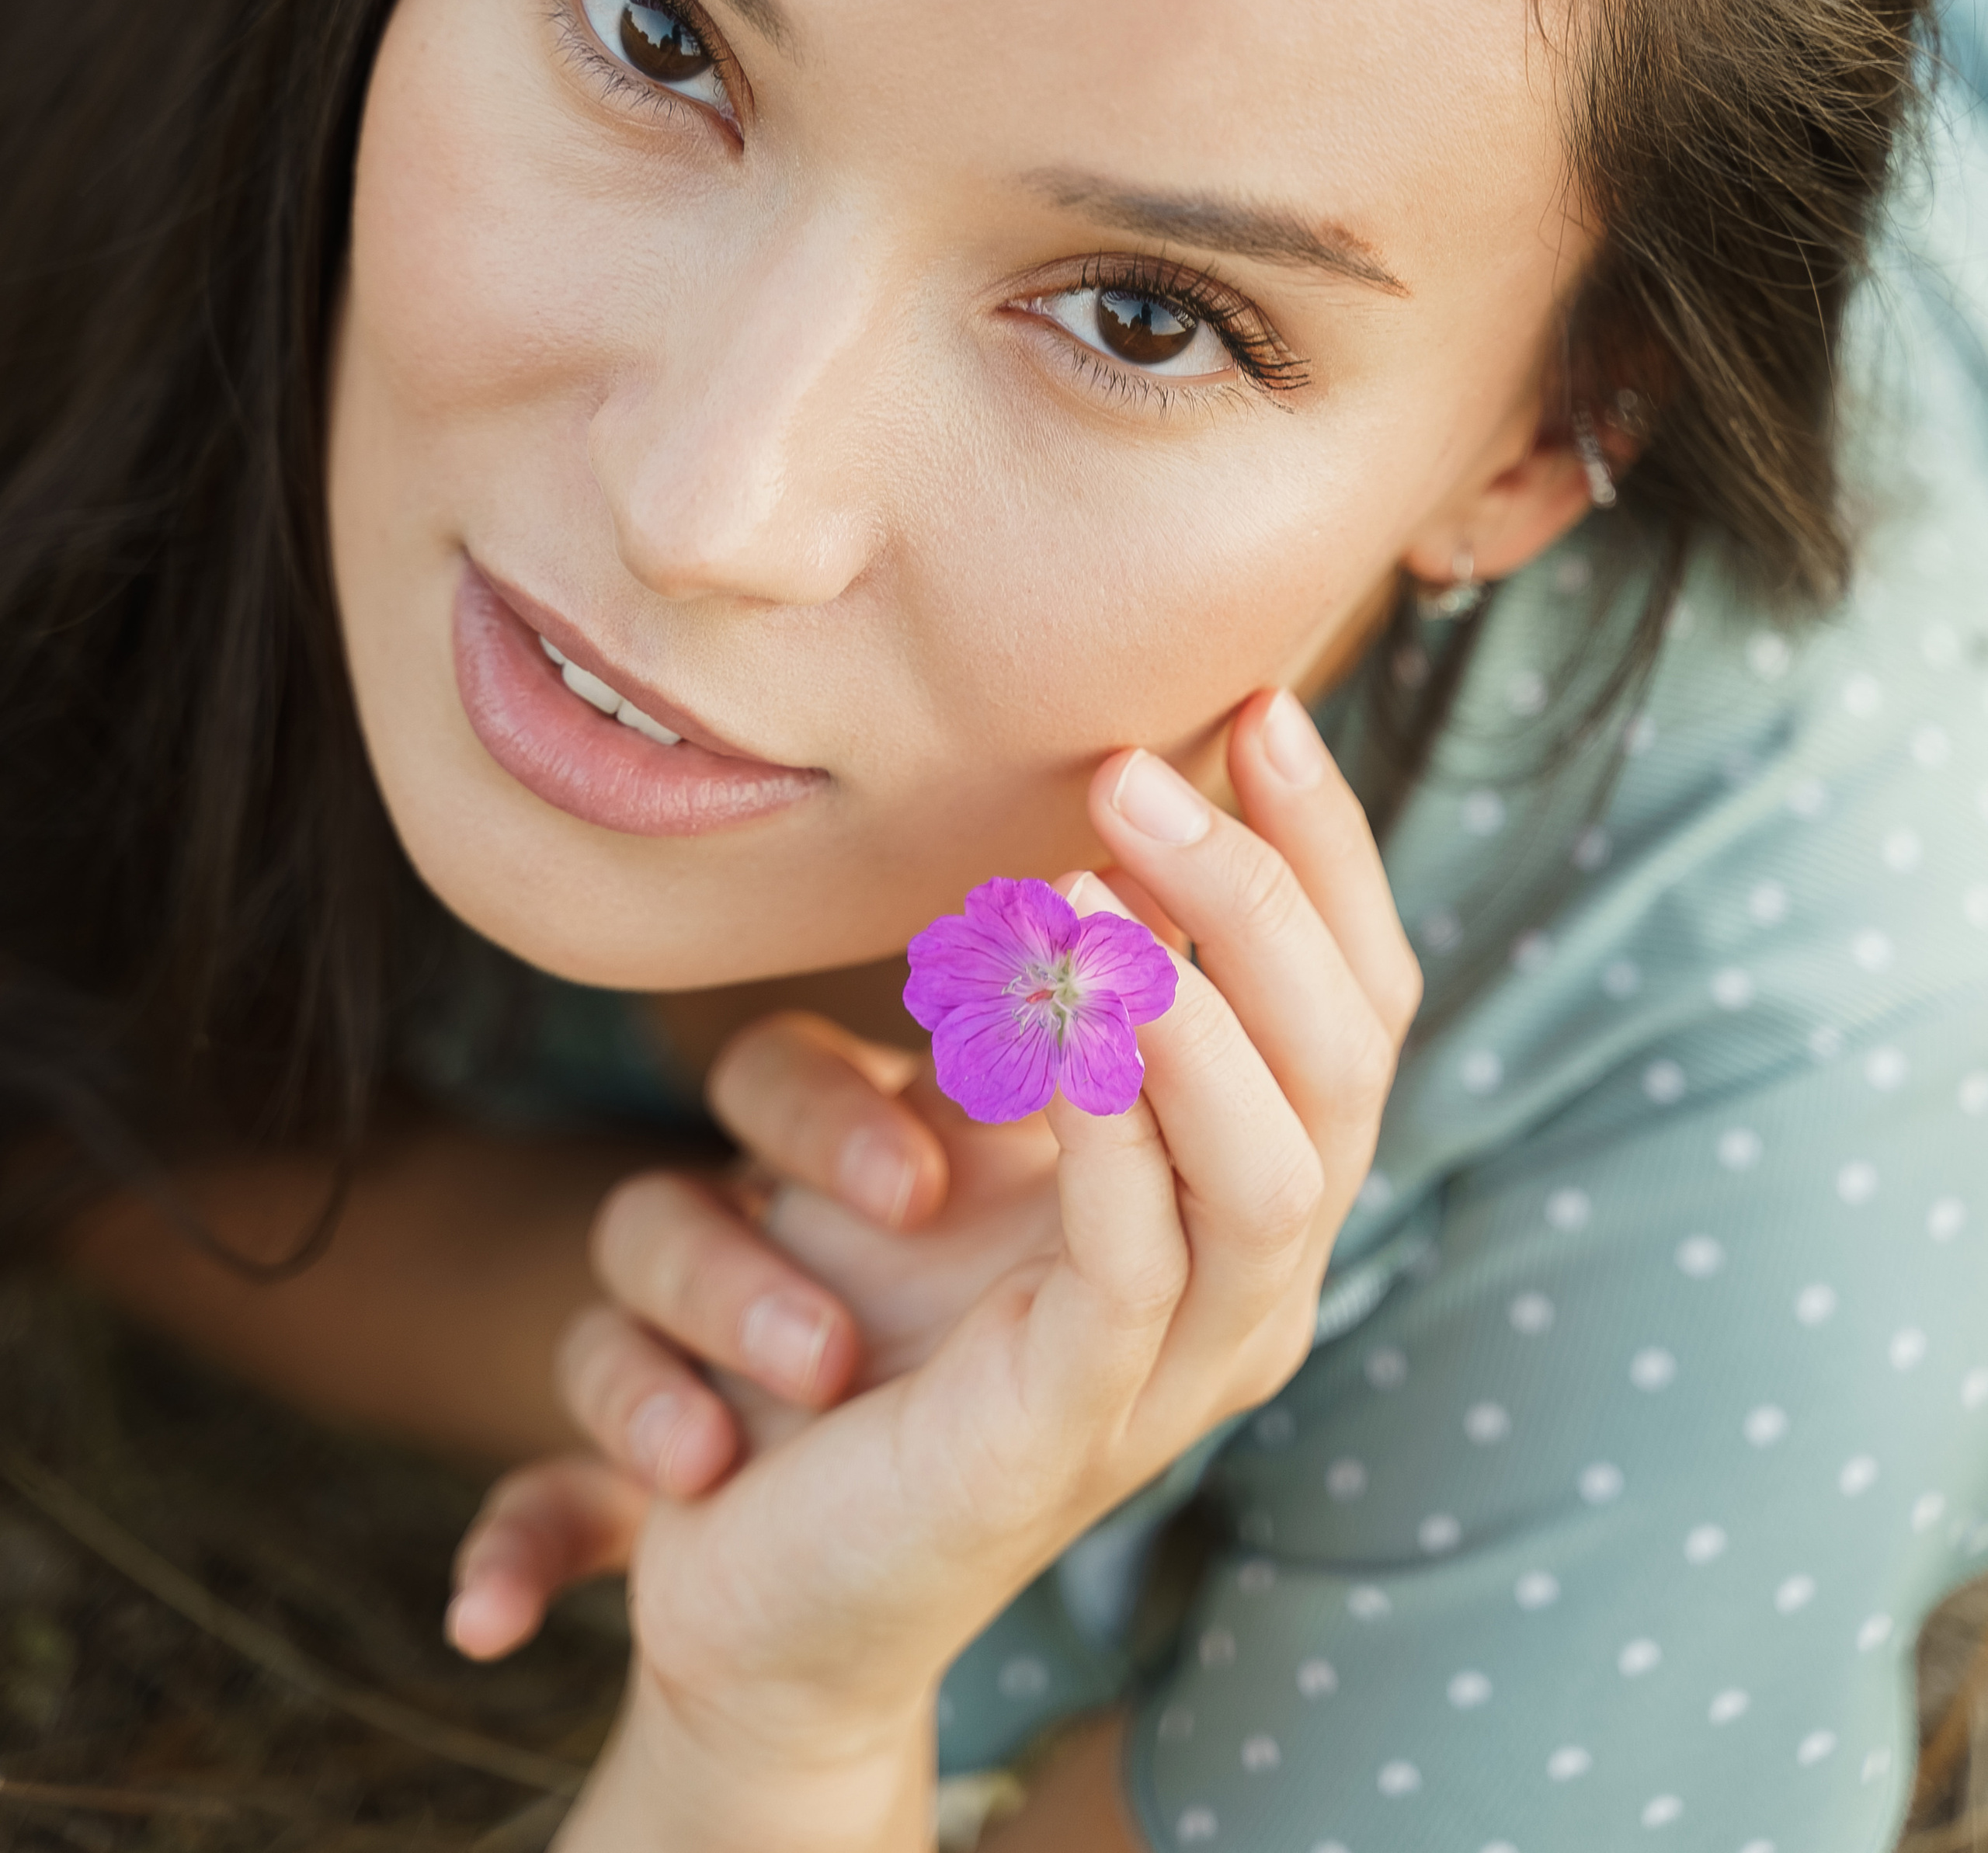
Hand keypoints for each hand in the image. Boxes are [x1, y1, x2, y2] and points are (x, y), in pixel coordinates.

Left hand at [459, 691, 1421, 1852]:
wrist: (776, 1557)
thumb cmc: (886, 1306)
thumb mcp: (1003, 1124)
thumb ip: (1083, 993)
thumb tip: (1122, 795)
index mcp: (1262, 1191)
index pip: (1359, 1001)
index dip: (1326, 852)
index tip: (1258, 706)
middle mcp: (1260, 1279)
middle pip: (1350, 1062)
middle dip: (1264, 894)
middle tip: (1142, 765)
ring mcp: (1185, 1365)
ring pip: (1278, 1166)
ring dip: (1199, 994)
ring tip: (1102, 865)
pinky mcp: (1076, 1423)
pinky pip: (1137, 1259)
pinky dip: (1115, 1123)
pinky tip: (1060, 1018)